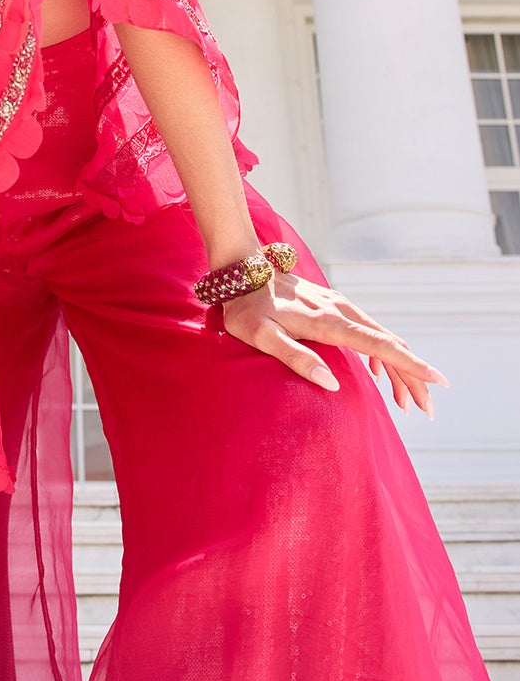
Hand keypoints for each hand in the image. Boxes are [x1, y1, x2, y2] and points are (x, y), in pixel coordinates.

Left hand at [219, 267, 449, 417]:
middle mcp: (342, 311)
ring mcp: (340, 306)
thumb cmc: (247, 308)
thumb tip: (331, 384)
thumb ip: (296, 358)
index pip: (381, 346)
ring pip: (383, 338)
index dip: (411, 366)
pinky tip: (381, 374)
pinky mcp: (334, 306)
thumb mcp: (262, 336)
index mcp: (329, 322)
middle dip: (414, 377)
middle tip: (428, 410)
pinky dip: (382, 354)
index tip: (438, 381)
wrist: (243, 270)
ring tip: (409, 402)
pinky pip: (368, 331)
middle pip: (390, 345)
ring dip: (401, 368)